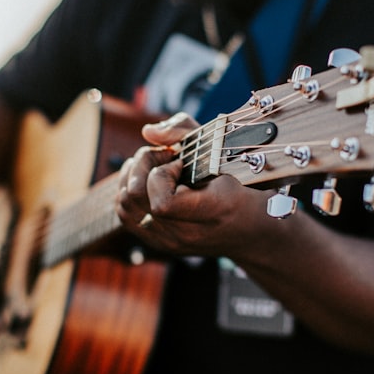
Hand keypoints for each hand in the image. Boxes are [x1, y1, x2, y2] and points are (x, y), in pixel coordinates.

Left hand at [116, 112, 266, 257]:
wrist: (250, 230)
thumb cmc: (240, 185)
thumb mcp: (223, 149)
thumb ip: (185, 131)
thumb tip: (148, 131)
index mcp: (210, 213)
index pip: (162, 204)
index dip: (162, 174)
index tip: (180, 163)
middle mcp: (185, 234)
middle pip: (135, 198)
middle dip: (143, 166)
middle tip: (164, 157)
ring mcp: (168, 242)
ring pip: (123, 206)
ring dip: (133, 177)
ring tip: (156, 167)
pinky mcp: (157, 243)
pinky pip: (125, 215)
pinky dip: (130, 191)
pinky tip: (149, 182)